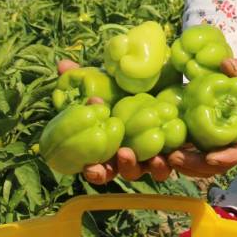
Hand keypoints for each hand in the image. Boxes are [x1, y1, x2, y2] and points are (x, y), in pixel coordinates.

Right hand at [56, 59, 173, 184]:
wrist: (168, 87)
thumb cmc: (130, 89)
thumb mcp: (108, 82)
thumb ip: (85, 77)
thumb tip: (62, 65)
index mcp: (112, 146)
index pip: (99, 166)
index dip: (94, 170)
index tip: (90, 167)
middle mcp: (130, 155)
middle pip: (122, 171)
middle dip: (121, 167)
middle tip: (123, 154)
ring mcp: (152, 157)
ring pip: (147, 171)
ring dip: (148, 167)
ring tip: (152, 158)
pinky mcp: (174, 153)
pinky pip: (170, 165)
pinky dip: (168, 163)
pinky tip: (169, 155)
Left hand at [167, 58, 236, 177]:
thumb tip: (226, 65)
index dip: (228, 157)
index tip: (211, 157)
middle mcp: (235, 144)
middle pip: (219, 165)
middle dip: (196, 165)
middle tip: (174, 157)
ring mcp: (220, 147)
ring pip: (204, 167)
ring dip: (184, 166)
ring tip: (162, 159)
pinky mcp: (206, 144)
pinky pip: (194, 158)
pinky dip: (180, 159)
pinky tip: (161, 153)